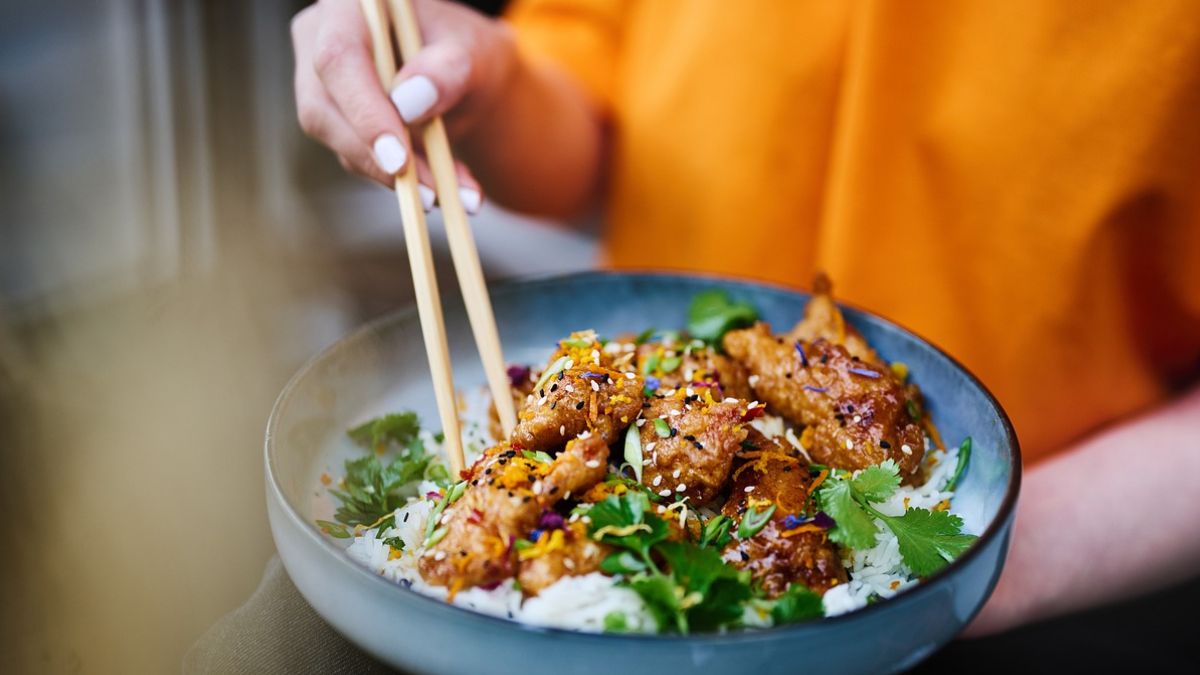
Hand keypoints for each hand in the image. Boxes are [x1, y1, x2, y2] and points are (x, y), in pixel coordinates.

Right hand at [291, 0, 517, 210]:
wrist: (465, 74)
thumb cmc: (467, 52)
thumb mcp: (474, 54)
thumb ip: (448, 70)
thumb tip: (409, 101)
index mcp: (351, 6)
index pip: (339, 58)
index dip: (363, 111)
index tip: (398, 159)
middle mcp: (321, 37)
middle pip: (322, 105)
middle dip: (374, 156)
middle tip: (427, 192)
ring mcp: (319, 81)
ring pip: (335, 138)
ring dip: (391, 176)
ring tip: (447, 194)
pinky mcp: (333, 119)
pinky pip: (355, 156)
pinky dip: (399, 180)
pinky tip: (441, 189)